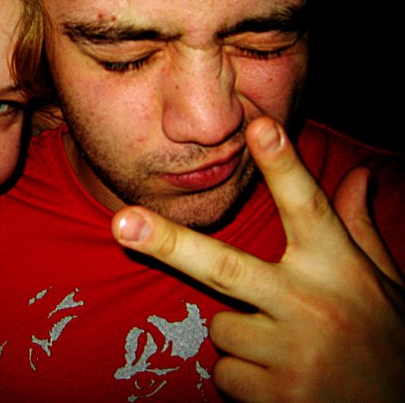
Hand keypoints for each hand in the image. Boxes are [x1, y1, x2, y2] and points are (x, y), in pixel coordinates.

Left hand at [112, 116, 404, 401]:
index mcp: (338, 269)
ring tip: (285, 346)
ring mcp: (292, 356)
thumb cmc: (384, 341)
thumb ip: (358, 226)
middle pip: (224, 265)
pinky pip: (225, 371)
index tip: (259, 126)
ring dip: (239, 334)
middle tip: (124, 222)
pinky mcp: (276, 398)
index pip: (307, 208)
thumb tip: (360, 172)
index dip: (282, 167)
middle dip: (168, 241)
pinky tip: (282, 378)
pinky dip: (243, 373)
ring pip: (219, 328)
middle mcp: (311, 306)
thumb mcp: (382, 281)